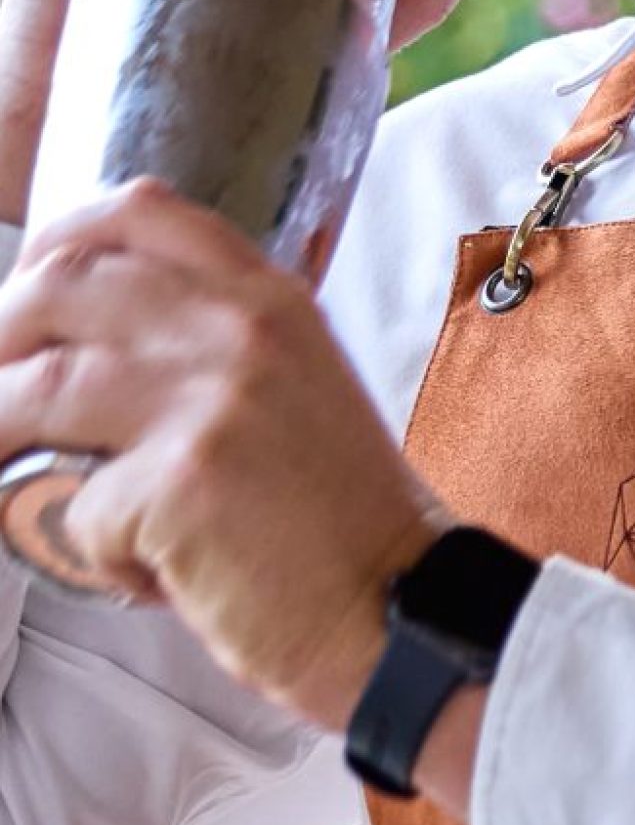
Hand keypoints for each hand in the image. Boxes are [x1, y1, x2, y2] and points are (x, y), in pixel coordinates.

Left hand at [0, 184, 442, 725]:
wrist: (404, 612)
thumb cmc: (344, 525)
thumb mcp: (299, 389)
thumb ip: (218, 349)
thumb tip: (98, 350)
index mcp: (269, 299)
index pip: (140, 211)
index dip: (57, 240)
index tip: (26, 280)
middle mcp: (239, 330)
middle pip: (62, 289)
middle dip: (1, 340)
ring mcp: (210, 400)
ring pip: (40, 389)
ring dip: (3, 436)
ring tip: (13, 477)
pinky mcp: (182, 481)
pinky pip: (77, 505)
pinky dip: (87, 550)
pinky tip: (138, 572)